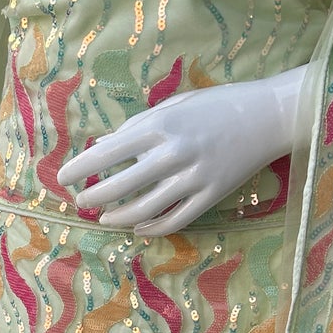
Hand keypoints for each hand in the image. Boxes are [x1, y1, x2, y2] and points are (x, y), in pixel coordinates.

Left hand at [55, 65, 308, 235]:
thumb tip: (103, 145)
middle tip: (81, 201)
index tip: (63, 178)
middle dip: (93, 197)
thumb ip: (138, 126)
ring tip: (104, 217)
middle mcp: (173, 152)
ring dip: (118, 217)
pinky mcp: (211, 195)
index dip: (80, 168)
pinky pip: (174, 220)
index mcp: (160, 125)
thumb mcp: (175, 104)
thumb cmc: (218, 104)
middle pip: (120, 186)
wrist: (269, 115)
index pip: (107, 153)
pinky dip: (152, 228)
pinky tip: (138, 228)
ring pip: (144, 210)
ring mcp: (193, 177)